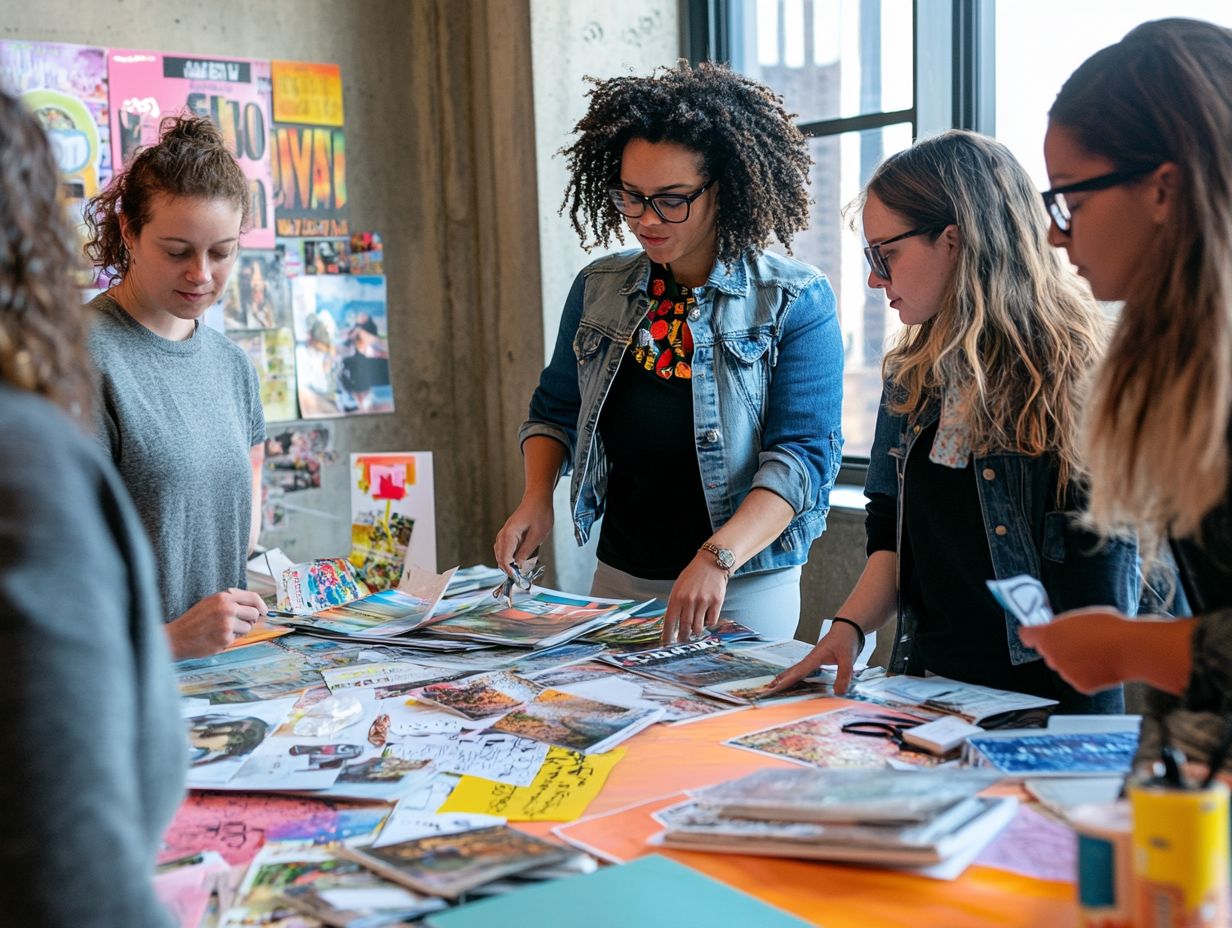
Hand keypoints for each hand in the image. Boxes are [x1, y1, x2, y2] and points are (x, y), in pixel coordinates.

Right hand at [166, 588, 267, 659]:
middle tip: (238, 623)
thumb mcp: (211, 602)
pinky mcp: (225, 638)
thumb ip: (231, 601)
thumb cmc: (195, 620)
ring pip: (248, 628)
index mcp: (224, 597)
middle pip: (254, 614)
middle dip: (250, 620)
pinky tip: (216, 637)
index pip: (253, 598)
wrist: (177, 636)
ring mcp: (227, 624)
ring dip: (239, 631)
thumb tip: (256, 607)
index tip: (265, 612)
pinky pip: (238, 639)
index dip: (262, 605)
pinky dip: (230, 639)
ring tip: (222, 630)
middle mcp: (227, 608)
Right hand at [494, 495, 552, 575]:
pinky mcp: (509, 533)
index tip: (518, 578)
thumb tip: (519, 565)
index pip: (504, 559)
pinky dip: (509, 556)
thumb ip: (527, 551)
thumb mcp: (537, 535)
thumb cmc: (540, 513)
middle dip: (508, 569)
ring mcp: (505, 533)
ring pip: (500, 553)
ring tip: (520, 569)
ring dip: (508, 563)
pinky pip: (504, 548)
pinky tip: (519, 559)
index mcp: (509, 535)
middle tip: (520, 577)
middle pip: (500, 557)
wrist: (538, 497)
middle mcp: (504, 534)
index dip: (510, 571)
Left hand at [660, 554, 727, 643]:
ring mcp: (704, 601)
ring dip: (696, 632)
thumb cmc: (693, 577)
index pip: (670, 621)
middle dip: (683, 638)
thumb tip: (673, 625)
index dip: (668, 635)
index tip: (667, 644)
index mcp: (677, 597)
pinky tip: (706, 618)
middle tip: (682, 641)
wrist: (711, 563)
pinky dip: (708, 623)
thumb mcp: (678, 588)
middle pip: (685, 627)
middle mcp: (689, 600)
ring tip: (695, 630)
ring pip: (698, 627)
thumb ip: (676, 605)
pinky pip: (711, 621)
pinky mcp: (716, 602)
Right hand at [769, 622, 861, 694]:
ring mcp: (812, 659)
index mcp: (815, 657)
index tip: (777, 687)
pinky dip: (794, 675)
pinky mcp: (815, 661)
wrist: (846, 629)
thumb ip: (843, 676)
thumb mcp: (848, 659)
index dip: (788, 680)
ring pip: (795, 670)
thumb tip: (838, 692)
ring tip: (774, 685)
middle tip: (769, 689)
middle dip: (781, 680)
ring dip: (785, 677)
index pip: (799, 671)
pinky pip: (802, 670)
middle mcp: (811, 658)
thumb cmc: (845, 640)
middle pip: (792, 671)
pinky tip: (792, 679)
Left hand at [1018, 607, 1132, 692]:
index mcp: (1048, 634)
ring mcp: (1065, 672)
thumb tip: (1057, 630)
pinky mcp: (1080, 685)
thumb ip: (1062, 625)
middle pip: (1048, 651)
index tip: (1035, 633)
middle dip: (1058, 647)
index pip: (1027, 635)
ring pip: (1064, 666)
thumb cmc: (1110, 629)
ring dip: (1074, 661)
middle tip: (1079, 641)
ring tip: (1096, 652)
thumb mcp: (1080, 616)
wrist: (1132, 648)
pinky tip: (1101, 664)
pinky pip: (1079, 679)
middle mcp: (1052, 655)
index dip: (1032, 633)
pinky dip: (1088, 674)